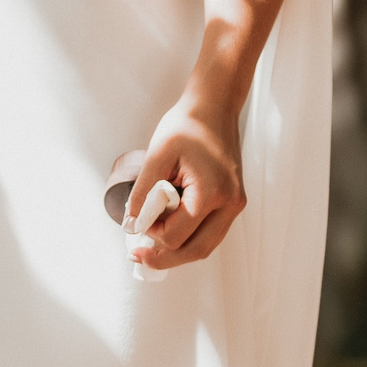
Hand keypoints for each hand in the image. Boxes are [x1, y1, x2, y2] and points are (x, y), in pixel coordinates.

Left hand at [124, 100, 246, 268]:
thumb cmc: (186, 126)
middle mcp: (230, 204)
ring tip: (149, 248)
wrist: (213, 108)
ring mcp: (234, 204)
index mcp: (212, 192)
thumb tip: (132, 222)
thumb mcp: (157, 154)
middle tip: (137, 256)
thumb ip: (145, 191)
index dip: (152, 234)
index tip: (136, 222)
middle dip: (164, 258)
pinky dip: (188, 237)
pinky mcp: (231, 201)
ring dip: (177, 250)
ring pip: (206, 245)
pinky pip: (210, 231)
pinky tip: (167, 232)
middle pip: (197, 250)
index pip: (178, 234)